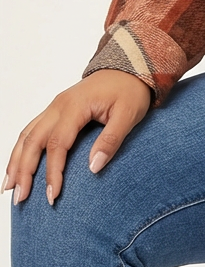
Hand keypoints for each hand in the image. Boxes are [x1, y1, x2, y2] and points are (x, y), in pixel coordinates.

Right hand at [3, 69, 152, 205]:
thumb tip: (93, 167)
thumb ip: (111, 140)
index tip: (53, 195)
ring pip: (27, 135)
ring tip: (9, 187)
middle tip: (21, 198)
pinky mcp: (55, 110)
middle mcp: (58, 105)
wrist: (130, 67)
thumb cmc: (130, 90)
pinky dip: (21, 149)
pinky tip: (17, 165)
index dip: (53, 172)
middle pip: (33, 141)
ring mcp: (54, 106)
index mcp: (75, 106)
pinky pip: (31, 130)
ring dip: (16, 161)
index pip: (57, 144)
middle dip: (24, 171)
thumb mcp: (129, 114)